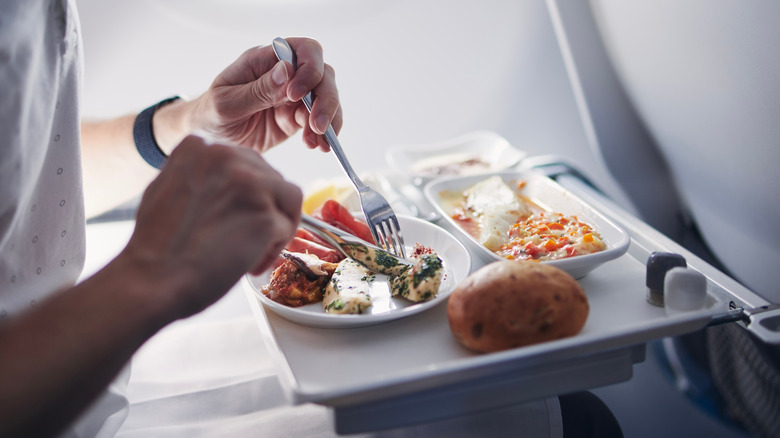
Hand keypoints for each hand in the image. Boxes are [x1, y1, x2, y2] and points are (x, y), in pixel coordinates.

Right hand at [120, 135, 301, 317]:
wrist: (152, 281)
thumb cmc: (157, 247)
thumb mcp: (167, 188)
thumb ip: (199, 175)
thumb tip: (228, 179)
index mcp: (199, 147)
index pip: (246, 163)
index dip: (245, 196)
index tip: (234, 218)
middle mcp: (226, 156)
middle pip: (271, 178)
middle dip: (265, 209)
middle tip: (245, 240)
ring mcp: (249, 184)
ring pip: (287, 199)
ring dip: (276, 227)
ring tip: (252, 252)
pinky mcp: (264, 215)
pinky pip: (285, 228)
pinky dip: (273, 249)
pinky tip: (250, 264)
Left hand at [191, 37, 341, 152]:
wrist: (210, 139)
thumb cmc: (211, 114)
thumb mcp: (226, 104)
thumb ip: (257, 90)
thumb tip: (287, 71)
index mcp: (265, 60)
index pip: (303, 50)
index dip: (308, 69)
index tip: (295, 95)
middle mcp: (284, 74)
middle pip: (322, 74)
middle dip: (325, 99)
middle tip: (317, 125)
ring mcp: (293, 96)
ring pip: (326, 98)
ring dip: (328, 119)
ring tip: (318, 141)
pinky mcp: (296, 118)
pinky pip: (320, 122)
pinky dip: (324, 134)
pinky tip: (318, 146)